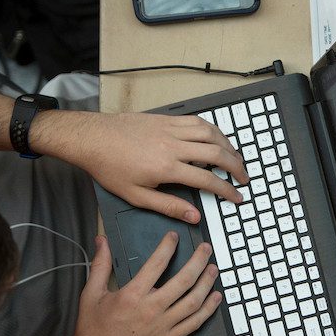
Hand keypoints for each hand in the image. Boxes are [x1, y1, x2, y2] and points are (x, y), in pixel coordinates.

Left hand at [38, 111, 248, 223]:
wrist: (91, 138)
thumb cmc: (110, 168)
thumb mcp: (137, 196)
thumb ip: (169, 206)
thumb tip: (195, 216)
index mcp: (167, 168)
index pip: (208, 179)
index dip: (227, 190)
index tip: (237, 197)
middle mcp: (173, 146)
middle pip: (217, 153)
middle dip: (236, 166)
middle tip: (244, 177)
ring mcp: (170, 129)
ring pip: (211, 133)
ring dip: (228, 144)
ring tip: (236, 156)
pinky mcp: (165, 119)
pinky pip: (196, 121)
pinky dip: (212, 129)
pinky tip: (216, 137)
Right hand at [70, 233, 221, 335]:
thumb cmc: (93, 332)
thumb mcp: (91, 295)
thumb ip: (100, 266)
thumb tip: (103, 242)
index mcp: (133, 295)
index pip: (157, 263)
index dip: (168, 246)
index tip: (174, 237)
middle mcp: (152, 309)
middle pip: (184, 280)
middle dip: (198, 261)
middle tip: (206, 249)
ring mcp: (164, 326)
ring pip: (194, 301)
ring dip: (207, 283)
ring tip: (213, 270)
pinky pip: (195, 323)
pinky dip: (208, 310)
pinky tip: (215, 298)